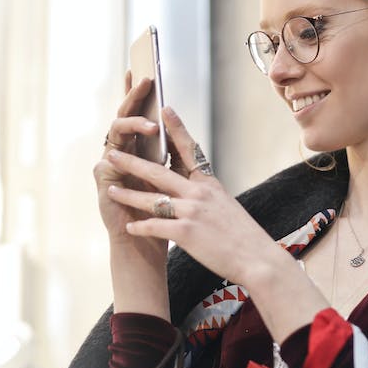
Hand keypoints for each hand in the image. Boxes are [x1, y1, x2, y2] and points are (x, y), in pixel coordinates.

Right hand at [95, 73, 166, 235]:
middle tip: (146, 79)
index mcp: (137, 148)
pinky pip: (108, 160)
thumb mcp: (172, 173)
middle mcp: (121, 152)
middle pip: (124, 116)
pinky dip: (121, 154)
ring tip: (151, 125)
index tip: (143, 68)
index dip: (136, 92)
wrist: (147, 242)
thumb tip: (176, 118)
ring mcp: (109, 164)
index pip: (136, 113)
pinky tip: (128, 152)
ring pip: (116, 132)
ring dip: (133, 124)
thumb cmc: (162, 209)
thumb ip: (171, 148)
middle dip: (134, 96)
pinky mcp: (104, 181)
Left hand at [103, 107, 286, 287]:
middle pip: (158, 173)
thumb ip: (208, 195)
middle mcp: (199, 193)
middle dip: (132, 162)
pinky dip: (140, 227)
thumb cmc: (244, 236)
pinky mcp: (186, 233)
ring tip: (111, 190)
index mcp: (210, 184)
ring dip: (128, 195)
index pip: (189, 150)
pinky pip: (155, 226)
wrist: (257, 258)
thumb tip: (195, 188)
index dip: (176, 128)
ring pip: (151, 199)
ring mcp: (192, 212)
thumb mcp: (226, 206)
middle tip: (113, 154)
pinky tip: (129, 228)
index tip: (165, 109)